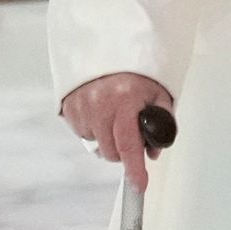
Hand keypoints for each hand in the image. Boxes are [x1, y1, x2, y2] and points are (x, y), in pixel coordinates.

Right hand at [61, 72, 174, 195]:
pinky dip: (94, 129)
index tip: (139, 184)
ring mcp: (81, 106)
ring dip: (108, 139)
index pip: (129, 144)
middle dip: (124, 150)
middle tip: (132, 134)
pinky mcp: (68, 107)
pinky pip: (83, 133)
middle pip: (111, 151)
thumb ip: (162, 123)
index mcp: (125, 99)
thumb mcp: (159, 92)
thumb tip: (153, 152)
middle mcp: (99, 104)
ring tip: (115, 116)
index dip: (135, 168)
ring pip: (96, 145)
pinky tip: (102, 113)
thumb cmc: (136, 70)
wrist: (110, 44)